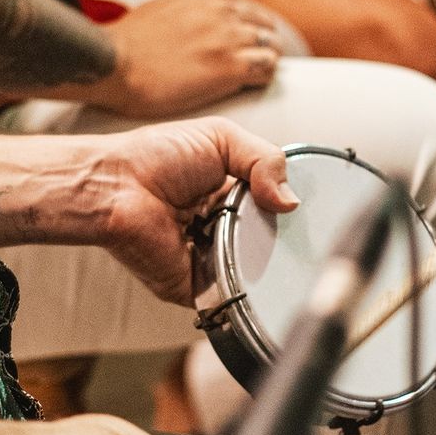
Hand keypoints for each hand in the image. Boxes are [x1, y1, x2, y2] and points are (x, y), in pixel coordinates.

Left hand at [0, 121, 294, 301]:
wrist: (116, 187)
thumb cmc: (156, 156)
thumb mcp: (222, 138)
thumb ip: (265, 159)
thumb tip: (292, 201)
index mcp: (232, 194)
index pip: (276, 206)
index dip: (293, 207)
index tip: (320, 207)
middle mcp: (225, 229)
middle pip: (273, 241)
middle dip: (286, 235)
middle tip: (295, 226)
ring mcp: (213, 260)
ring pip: (259, 271)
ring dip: (268, 259)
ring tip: (265, 238)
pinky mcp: (198, 287)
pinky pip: (233, 295)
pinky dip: (246, 286)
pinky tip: (252, 266)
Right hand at [88, 0, 282, 117]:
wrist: (113, 64)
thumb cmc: (126, 45)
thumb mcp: (160, 8)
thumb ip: (187, 12)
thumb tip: (194, 24)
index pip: (245, 8)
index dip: (247, 29)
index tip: (244, 44)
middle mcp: (221, 11)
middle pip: (264, 25)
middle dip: (261, 44)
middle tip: (253, 63)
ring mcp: (228, 38)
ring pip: (271, 48)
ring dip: (264, 63)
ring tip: (252, 77)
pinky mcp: (230, 67)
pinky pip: (266, 70)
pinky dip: (262, 79)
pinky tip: (248, 86)